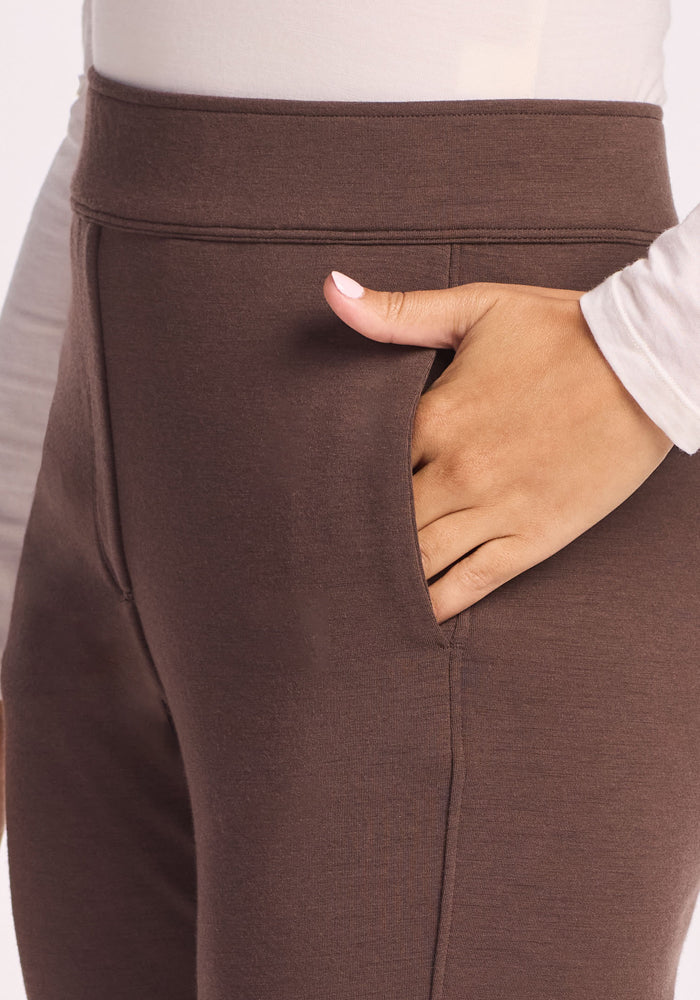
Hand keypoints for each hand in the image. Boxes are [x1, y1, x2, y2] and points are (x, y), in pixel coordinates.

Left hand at [323, 271, 673, 622]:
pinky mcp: (533, 538)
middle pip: (382, 522)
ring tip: (348, 601)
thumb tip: (329, 289)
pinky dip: (436, 606)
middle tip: (315, 565)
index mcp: (434, 417)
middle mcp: (456, 471)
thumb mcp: (476, 308)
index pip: (361, 468)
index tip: (308, 507)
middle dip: (349, 542)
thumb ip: (398, 311)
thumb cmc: (560, 330)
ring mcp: (495, 510)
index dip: (332, 491)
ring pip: (419, 561)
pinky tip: (410, 618)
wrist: (647, 362)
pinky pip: (472, 584)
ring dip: (382, 580)